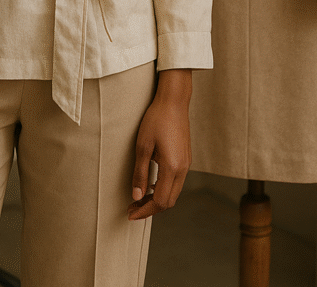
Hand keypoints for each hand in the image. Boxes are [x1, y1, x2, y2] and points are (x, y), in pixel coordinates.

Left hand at [127, 68, 191, 220]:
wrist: (174, 101)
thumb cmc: (156, 120)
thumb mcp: (143, 146)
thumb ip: (140, 174)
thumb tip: (137, 197)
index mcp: (172, 167)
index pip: (160, 201)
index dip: (145, 211)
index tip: (130, 213)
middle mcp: (182, 169)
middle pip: (168, 201)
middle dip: (150, 208)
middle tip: (132, 208)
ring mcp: (186, 164)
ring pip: (173, 193)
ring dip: (157, 199)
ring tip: (139, 198)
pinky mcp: (185, 159)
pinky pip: (176, 182)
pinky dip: (163, 189)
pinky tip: (151, 184)